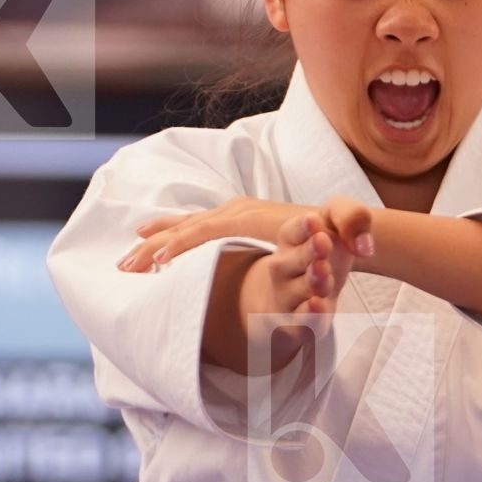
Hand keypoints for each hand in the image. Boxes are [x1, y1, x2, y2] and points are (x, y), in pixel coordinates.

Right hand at [119, 196, 374, 275]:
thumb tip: (358, 239)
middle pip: (185, 228)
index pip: (208, 230)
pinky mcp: (233, 224)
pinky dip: (168, 238)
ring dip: (154, 244)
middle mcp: (235, 212)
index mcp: (251, 215)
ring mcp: (231, 216)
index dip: (182, 245)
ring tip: (126, 263)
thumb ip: (355, 220)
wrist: (337, 226)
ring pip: (184, 228)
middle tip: (124, 268)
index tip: (157, 262)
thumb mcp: (351, 221)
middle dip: (153, 247)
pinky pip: (192, 231)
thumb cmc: (337, 230)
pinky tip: (151, 247)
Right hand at [236, 207, 367, 372]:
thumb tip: (364, 244)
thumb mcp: (339, 222)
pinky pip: (299, 321)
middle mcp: (283, 267)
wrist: (309, 292)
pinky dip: (309, 315)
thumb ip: (351, 217)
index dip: (303, 226)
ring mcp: (287, 297)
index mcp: (291, 239)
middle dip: (307, 252)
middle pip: (289, 261)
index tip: (315, 220)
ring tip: (326, 272)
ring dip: (311, 282)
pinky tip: (319, 304)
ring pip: (294, 291)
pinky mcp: (297, 323)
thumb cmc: (327, 251)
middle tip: (323, 242)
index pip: (292, 230)